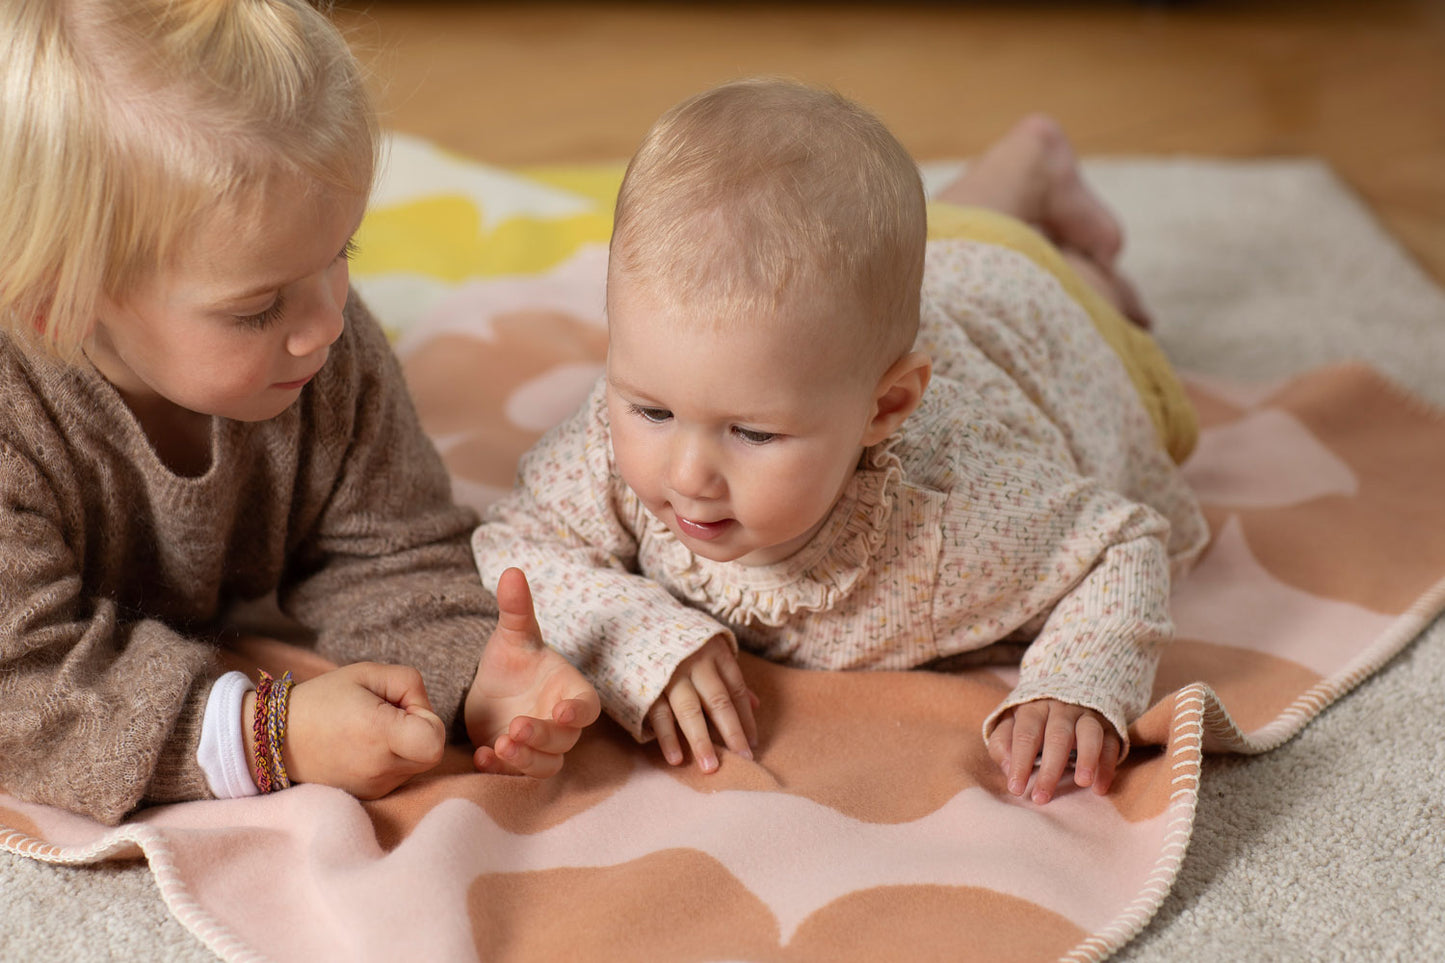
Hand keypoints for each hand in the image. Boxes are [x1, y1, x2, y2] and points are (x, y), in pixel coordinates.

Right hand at [251, 662, 446, 797]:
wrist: (277, 738)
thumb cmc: (324, 699)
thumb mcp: (367, 673)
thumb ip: (410, 684)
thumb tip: (426, 713)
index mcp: (379, 734)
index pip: (434, 741)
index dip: (428, 720)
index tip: (402, 709)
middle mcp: (379, 768)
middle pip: (431, 753)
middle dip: (421, 731)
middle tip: (388, 716)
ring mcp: (374, 787)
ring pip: (417, 765)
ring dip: (406, 745)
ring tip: (370, 730)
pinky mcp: (369, 796)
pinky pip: (399, 775)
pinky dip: (392, 759)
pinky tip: (365, 746)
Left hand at [466, 567, 600, 776]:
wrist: (490, 690)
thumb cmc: (512, 661)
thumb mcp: (511, 635)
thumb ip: (516, 608)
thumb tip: (511, 571)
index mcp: (570, 691)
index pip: (586, 707)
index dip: (577, 712)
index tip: (561, 713)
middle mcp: (560, 724)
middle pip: (565, 741)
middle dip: (541, 738)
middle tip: (515, 729)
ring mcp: (540, 747)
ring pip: (546, 764)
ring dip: (524, 760)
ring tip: (497, 746)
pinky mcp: (517, 763)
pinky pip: (517, 775)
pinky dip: (501, 770)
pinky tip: (480, 757)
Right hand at [651, 634, 758, 773]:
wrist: (633, 621)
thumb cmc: (680, 642)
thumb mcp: (709, 649)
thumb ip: (729, 677)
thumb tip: (755, 704)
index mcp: (714, 653)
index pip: (736, 690)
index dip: (746, 719)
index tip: (753, 745)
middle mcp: (695, 663)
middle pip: (718, 702)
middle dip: (731, 733)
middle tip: (744, 760)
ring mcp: (670, 674)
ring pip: (689, 711)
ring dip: (701, 741)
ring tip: (710, 767)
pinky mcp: (646, 685)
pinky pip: (659, 714)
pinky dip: (668, 737)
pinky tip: (676, 758)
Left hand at [987, 699, 1120, 803]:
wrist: (1070, 690)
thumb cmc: (1034, 721)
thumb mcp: (1012, 725)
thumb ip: (1003, 744)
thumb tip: (1007, 768)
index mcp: (1034, 710)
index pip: (1026, 735)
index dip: (1020, 762)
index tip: (1016, 789)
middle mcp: (1062, 710)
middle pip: (1057, 737)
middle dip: (1050, 770)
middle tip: (1041, 798)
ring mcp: (1087, 716)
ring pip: (1089, 734)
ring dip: (1087, 758)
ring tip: (1082, 783)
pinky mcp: (1108, 727)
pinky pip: (1110, 745)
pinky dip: (1106, 767)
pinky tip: (1099, 788)